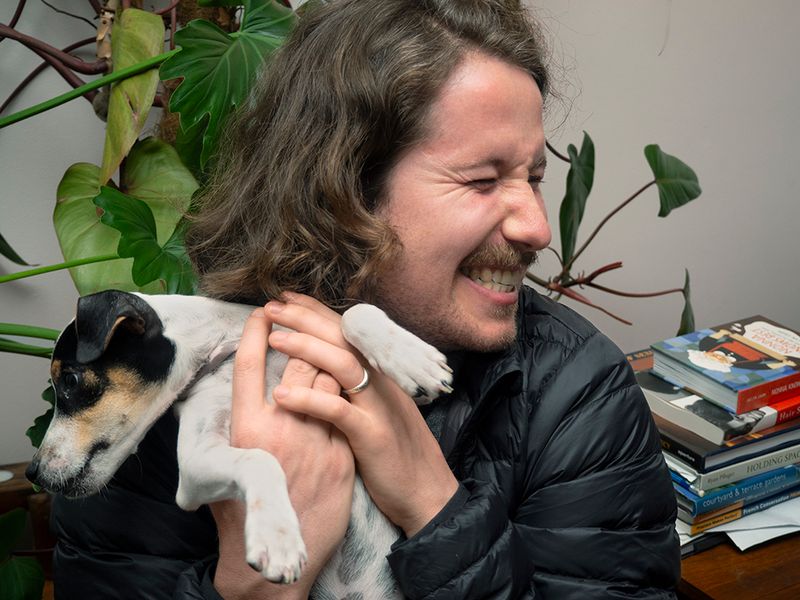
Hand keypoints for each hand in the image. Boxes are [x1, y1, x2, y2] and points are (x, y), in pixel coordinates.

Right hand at [212, 308, 354, 599]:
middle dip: (302, 336)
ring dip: (330, 360)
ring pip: (331, 379)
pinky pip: (348, 411)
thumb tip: (243, 392)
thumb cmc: (240, 513)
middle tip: (300, 318)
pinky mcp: (342, 457)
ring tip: (327, 345)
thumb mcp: (223, 465)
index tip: (263, 311)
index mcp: (245, 428)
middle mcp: (281, 429)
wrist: (276, 559)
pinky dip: (346, 393)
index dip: (257, 332)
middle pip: (299, 363)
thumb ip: (236, 425)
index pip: (251, 365)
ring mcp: (316, 442)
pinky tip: (346, 382)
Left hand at [265, 294, 458, 537]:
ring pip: (343, 364)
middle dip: (306, 318)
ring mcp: (379, 406)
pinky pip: (339, 411)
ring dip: (306, 347)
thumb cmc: (396, 453)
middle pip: (343, 338)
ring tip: (274, 339)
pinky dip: (309, 401)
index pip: (345, 331)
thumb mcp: (379, 410)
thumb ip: (357, 385)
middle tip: (271, 307)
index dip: (316, 312)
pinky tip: (282, 395)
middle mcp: (381, 382)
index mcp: (379, 374)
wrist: (428, 493)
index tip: (286, 298)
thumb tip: (323, 365)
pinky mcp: (373, 435)